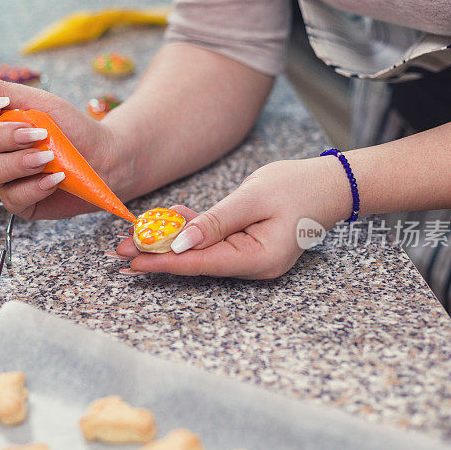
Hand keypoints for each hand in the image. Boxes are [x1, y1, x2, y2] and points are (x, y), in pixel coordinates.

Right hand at [0, 76, 123, 219]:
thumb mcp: (41, 103)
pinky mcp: (20, 204)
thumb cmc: (72, 129)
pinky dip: (35, 186)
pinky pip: (12, 198)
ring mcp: (3, 180)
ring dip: (17, 162)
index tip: (0, 105)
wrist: (105, 158)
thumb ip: (3, 90)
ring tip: (47, 157)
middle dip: (0, 136)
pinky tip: (55, 178)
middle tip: (35, 133)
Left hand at [114, 158, 349, 278]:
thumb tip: (180, 242)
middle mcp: (253, 266)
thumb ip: (216, 222)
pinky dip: (191, 230)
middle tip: (119, 253)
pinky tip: (168, 220)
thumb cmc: (299, 187)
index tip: (132, 261)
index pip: (200, 263)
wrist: (331, 184)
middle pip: (196, 261)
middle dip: (157, 255)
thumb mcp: (253, 198)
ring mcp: (251, 258)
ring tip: (133, 239)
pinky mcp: (248, 245)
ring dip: (169, 242)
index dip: (163, 262)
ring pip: (201, 251)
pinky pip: (214, 241)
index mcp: (258, 259)